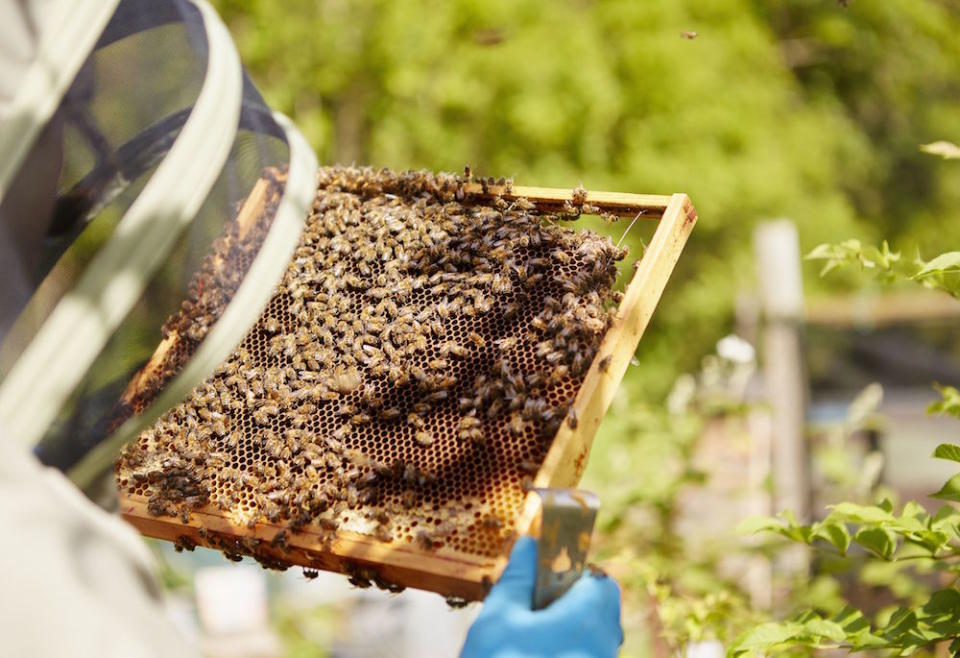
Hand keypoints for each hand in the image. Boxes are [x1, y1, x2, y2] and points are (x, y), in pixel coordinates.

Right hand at [461, 536, 622, 657]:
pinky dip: (563, 655)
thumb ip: (519, 577)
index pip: (599, 581)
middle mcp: (604, 649)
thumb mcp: (499, 617)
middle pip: (598, 612)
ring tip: (523, 644)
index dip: (571, 576)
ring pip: (590, 641)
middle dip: (566, 607)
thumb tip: (530, 545)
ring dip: (564, 634)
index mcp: (589, 620)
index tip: (542, 582)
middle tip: (529, 615)